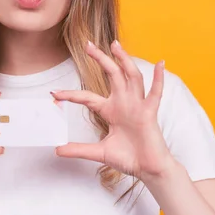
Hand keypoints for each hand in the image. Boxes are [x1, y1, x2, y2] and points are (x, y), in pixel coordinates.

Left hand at [52, 40, 174, 179]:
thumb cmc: (128, 158)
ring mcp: (137, 105)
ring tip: (115, 45)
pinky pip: (155, 93)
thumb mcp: (99, 152)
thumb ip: (78, 150)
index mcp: (111, 110)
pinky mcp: (150, 113)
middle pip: (111, 75)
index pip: (88, 97)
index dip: (71, 95)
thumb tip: (58, 150)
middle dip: (101, 59)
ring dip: (125, 60)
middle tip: (88, 45)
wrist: (147, 169)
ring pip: (131, 77)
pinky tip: (160, 64)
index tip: (54, 93)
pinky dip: (159, 78)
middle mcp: (124, 103)